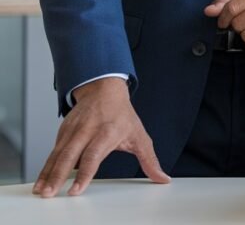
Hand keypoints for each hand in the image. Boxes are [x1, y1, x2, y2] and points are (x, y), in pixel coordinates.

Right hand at [33, 77, 170, 197]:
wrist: (104, 90)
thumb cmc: (122, 116)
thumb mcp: (140, 137)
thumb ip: (149, 160)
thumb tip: (163, 178)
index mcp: (107, 132)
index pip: (93, 156)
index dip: (84, 174)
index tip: (76, 190)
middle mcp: (87, 131)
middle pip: (70, 156)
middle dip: (58, 176)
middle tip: (50, 194)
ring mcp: (73, 130)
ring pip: (57, 154)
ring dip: (47, 173)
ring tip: (41, 190)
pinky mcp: (63, 131)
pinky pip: (53, 151)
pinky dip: (46, 165)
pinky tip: (42, 179)